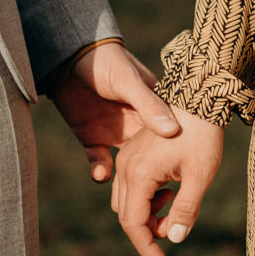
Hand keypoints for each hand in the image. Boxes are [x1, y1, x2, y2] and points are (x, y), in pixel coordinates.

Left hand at [45, 41, 181, 181]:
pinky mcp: (92, 139)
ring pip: (127, 168)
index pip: (171, 137)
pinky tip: (100, 174)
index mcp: (153, 111)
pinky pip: (99, 162)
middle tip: (159, 201)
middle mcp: (137, 126)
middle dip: (155, 182)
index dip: (177, 156)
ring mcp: (115, 134)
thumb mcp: (128, 81)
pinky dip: (99, 171)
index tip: (184, 174)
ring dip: (127, 183)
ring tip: (129, 195)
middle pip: (151, 159)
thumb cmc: (106, 61)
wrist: (69, 55)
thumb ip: (148, 104)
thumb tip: (172, 132)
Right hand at [111, 108, 224, 255]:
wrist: (199, 98)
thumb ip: (185, 210)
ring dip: (146, 214)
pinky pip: (130, 186)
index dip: (146, 247)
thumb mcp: (200, 176)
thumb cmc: (203, 136)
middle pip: (126, 215)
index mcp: (139, 175)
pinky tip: (169, 189)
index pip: (133, 223)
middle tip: (174, 231)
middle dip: (148, 232)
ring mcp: (126, 158)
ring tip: (175, 204)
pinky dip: (146, 198)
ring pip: (125, 201)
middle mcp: (125, 167)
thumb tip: (174, 239)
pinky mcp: (132, 153)